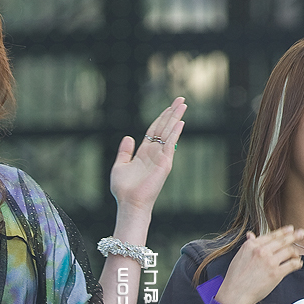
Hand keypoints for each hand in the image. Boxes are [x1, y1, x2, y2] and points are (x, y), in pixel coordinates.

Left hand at [110, 97, 186, 216]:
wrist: (130, 203)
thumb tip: (128, 137)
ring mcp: (161, 158)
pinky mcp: (164, 164)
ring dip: (176, 118)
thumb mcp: (120, 166)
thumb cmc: (124, 190)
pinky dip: (175, 133)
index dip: (161, 117)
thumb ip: (124, 152)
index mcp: (144, 153)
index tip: (168, 106)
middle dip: (172, 113)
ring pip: (169, 133)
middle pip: (164, 128)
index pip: (154, 130)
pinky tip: (180, 122)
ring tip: (183, 104)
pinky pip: (170, 145)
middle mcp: (154, 153)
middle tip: (181, 99)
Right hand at [216, 227, 303, 303]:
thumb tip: (251, 235)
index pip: (271, 235)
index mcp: (251, 245)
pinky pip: (292, 264)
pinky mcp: (276, 273)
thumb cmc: (235, 278)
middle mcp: (261, 251)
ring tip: (296, 256)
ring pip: (289, 251)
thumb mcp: (239, 256)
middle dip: (294, 236)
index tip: (290, 229)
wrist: (234, 294)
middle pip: (283, 241)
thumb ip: (248, 245)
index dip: (283, 231)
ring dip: (295, 253)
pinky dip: (297, 263)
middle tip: (301, 233)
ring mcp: (269, 261)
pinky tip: (298, 264)